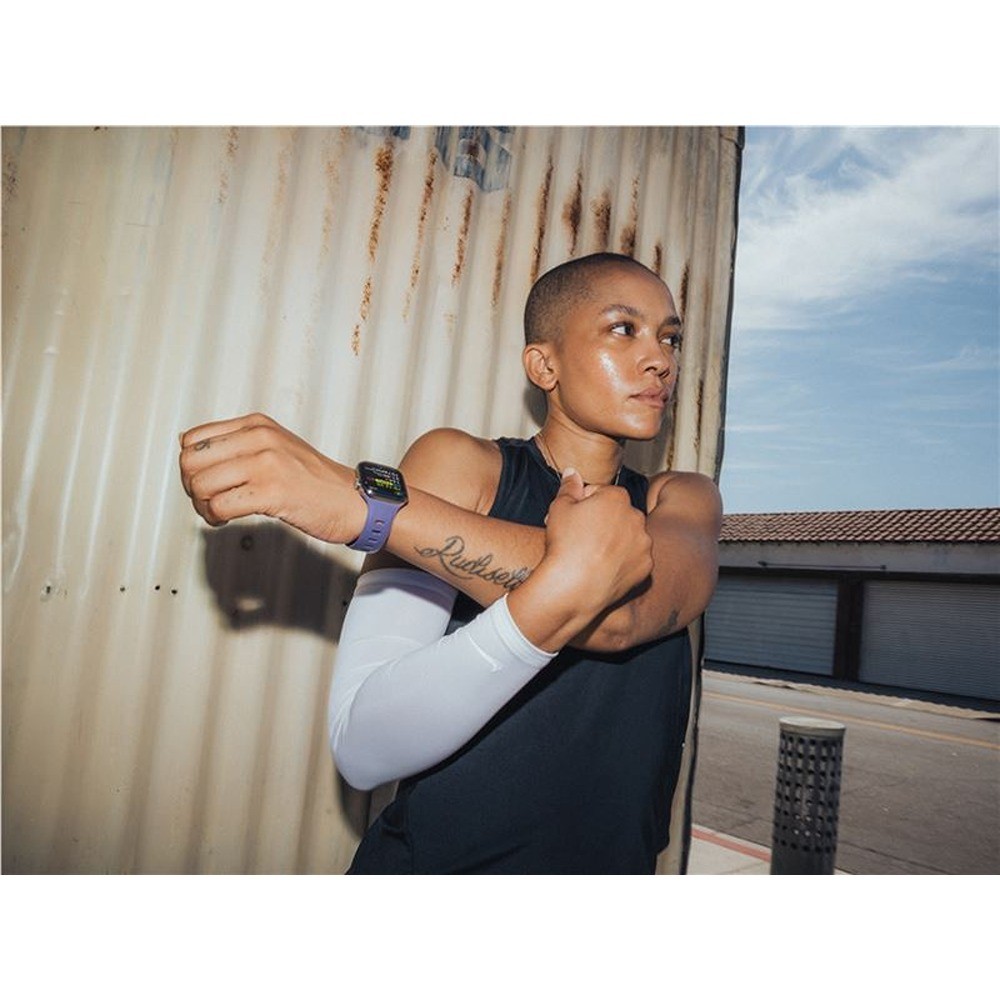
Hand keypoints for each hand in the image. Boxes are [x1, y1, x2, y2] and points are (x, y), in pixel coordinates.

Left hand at [178, 413, 366, 544]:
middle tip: (209, 500)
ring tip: (219, 512)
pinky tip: (227, 519)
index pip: (193, 438)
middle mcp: (260, 438)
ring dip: (203, 506)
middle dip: (192, 487)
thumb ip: (237, 443)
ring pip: (200, 484)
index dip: (191, 465)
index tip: (207, 480)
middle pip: (190, 461)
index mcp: (257, 424)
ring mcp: (267, 463)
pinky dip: (215, 518)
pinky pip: (219, 506)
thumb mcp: (276, 446)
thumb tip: (186, 445)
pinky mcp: (272, 492)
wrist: (352, 500)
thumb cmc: (315, 480)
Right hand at [542, 468, 652, 612]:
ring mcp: (644, 544)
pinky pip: (633, 560)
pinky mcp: (646, 568)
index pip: (600, 493)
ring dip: (613, 542)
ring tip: (591, 556)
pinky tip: (603, 569)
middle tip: (579, 538)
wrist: (574, 587)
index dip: (582, 505)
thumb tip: (572, 472)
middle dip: (601, 522)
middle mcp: (637, 517)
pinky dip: (621, 562)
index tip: (571, 520)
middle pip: (616, 514)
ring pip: (627, 537)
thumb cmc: (565, 544)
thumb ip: (569, 487)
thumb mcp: (559, 508)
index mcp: (617, 497)